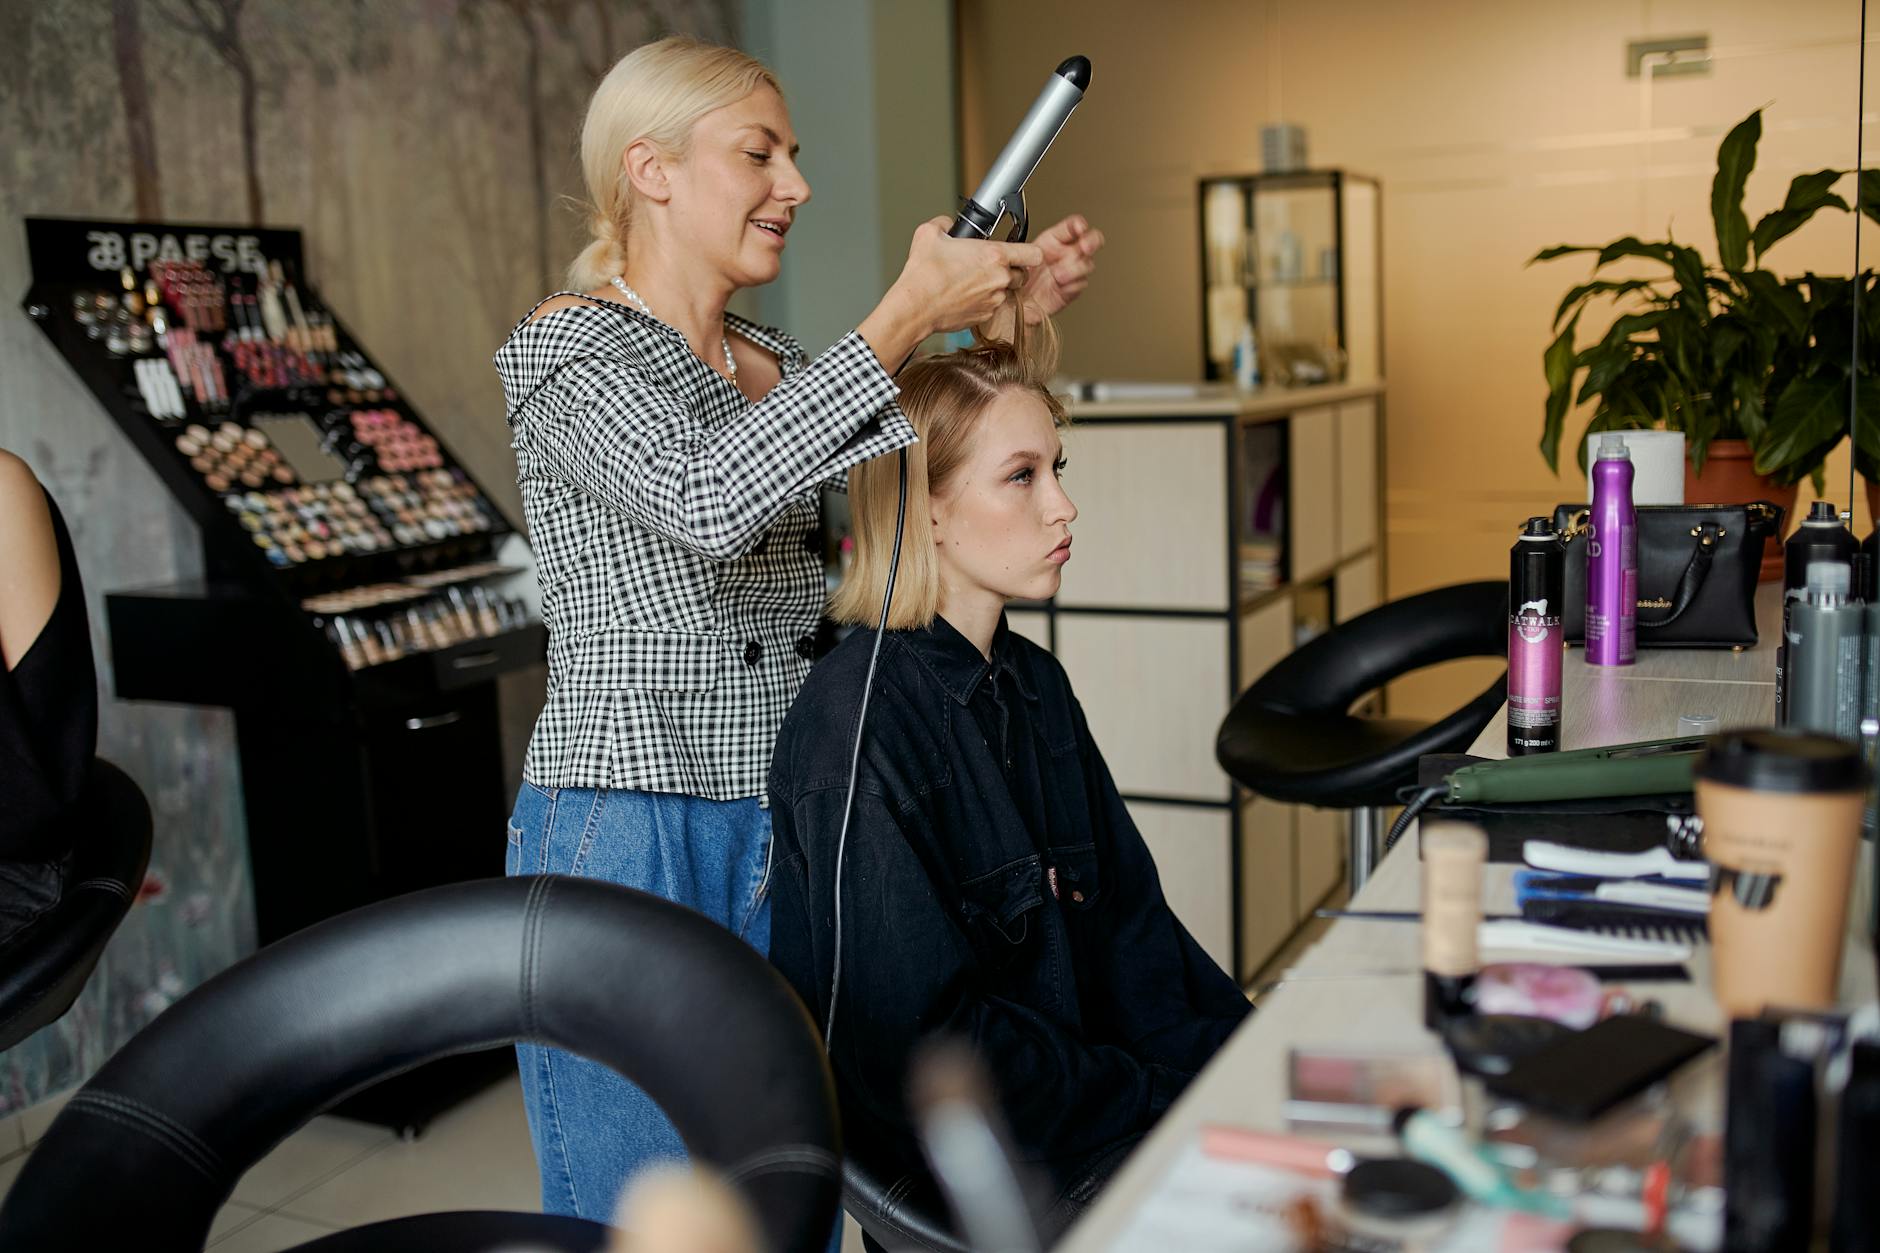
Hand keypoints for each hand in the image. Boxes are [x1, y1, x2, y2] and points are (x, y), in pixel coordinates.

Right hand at [894, 217, 1044, 335]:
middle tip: (989, 266)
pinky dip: (983, 301)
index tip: (1020, 251)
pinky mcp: (985, 316)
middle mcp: (999, 279)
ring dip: (995, 286)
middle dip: (1010, 270)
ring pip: (1006, 291)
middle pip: (1022, 274)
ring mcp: (994, 300)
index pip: (1033, 254)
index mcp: (994, 256)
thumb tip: (949, 225)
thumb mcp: (930, 233)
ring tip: (972, 282)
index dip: (1029, 252)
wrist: (915, 308)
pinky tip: (965, 296)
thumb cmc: (924, 275)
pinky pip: (992, 307)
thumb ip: (946, 223)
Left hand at [1019, 215, 1104, 322]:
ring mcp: (1071, 271)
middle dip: (1091, 241)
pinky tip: (1061, 285)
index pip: (1071, 227)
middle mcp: (1065, 255)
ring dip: (1076, 268)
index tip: (1079, 226)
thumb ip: (1027, 251)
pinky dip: (1072, 284)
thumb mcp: (1017, 257)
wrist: (1016, 304)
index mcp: (1052, 241)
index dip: (1078, 224)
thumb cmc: (1016, 279)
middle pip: (1090, 241)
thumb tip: (1035, 252)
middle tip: (1085, 246)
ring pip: (1087, 264)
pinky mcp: (1072, 289)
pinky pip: (1081, 284)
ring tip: (1058, 275)